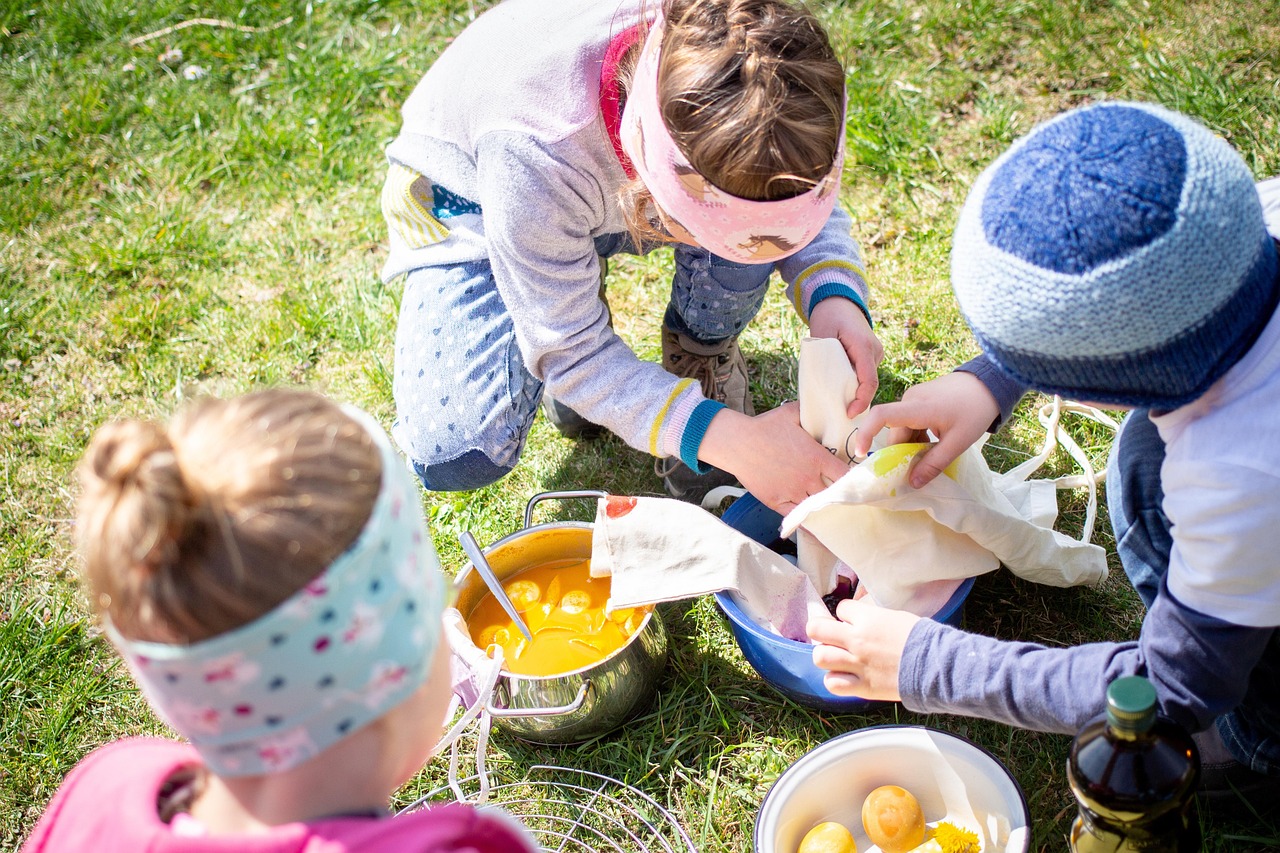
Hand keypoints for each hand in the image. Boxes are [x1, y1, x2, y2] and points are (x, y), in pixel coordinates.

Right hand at [697, 403, 849, 513]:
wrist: (738, 443)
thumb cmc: (764, 427)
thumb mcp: (791, 414)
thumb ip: (810, 411)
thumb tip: (821, 403)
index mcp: (817, 458)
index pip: (845, 474)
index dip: (850, 478)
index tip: (851, 478)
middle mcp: (808, 478)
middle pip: (834, 494)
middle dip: (838, 494)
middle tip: (841, 495)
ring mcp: (793, 492)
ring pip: (816, 507)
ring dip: (822, 507)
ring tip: (828, 509)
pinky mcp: (777, 502)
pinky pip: (797, 517)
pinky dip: (805, 520)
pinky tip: (812, 523)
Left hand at [807, 598, 918, 700]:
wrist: (937, 665)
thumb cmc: (922, 638)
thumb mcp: (896, 616)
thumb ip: (874, 617)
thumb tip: (861, 617)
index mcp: (867, 619)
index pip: (841, 608)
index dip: (846, 614)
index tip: (854, 620)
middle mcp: (857, 640)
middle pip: (816, 629)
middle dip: (820, 630)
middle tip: (829, 636)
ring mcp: (858, 664)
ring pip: (820, 657)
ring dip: (825, 656)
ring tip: (836, 657)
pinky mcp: (863, 686)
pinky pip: (832, 684)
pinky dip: (835, 680)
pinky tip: (844, 676)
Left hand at [808, 298, 883, 417]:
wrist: (839, 301)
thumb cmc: (828, 316)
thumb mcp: (821, 336)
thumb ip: (823, 360)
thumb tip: (821, 388)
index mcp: (863, 346)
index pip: (869, 381)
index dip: (861, 401)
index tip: (848, 414)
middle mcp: (874, 350)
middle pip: (869, 383)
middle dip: (856, 400)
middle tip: (838, 413)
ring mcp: (875, 352)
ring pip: (867, 379)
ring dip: (854, 391)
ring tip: (837, 402)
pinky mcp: (872, 355)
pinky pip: (865, 373)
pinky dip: (854, 383)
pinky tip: (841, 389)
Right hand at [849, 371, 997, 487]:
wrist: (990, 383)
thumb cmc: (975, 411)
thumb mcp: (958, 443)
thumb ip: (934, 464)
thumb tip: (912, 483)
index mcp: (918, 407)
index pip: (881, 416)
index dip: (866, 433)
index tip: (860, 453)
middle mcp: (910, 399)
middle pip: (894, 430)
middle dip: (901, 452)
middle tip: (915, 471)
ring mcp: (914, 397)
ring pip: (902, 427)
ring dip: (911, 445)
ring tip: (931, 455)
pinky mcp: (920, 398)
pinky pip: (909, 420)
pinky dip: (916, 435)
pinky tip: (933, 442)